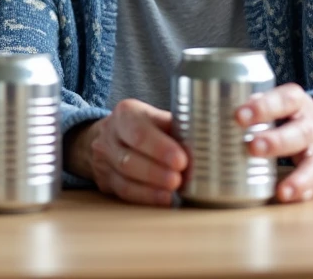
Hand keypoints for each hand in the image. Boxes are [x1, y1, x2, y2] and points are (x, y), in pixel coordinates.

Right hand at [67, 99, 187, 206]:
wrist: (112, 135)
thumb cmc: (146, 126)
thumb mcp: (159, 118)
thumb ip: (179, 129)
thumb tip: (207, 145)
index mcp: (127, 113)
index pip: (140, 132)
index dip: (160, 148)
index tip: (181, 161)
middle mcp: (110, 135)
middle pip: (129, 159)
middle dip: (156, 172)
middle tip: (178, 180)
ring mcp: (104, 159)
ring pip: (124, 178)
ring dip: (151, 188)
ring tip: (172, 192)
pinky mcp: (105, 179)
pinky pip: (123, 192)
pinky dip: (145, 197)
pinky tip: (163, 199)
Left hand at [235, 83, 312, 203]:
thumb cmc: (289, 114)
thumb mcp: (276, 101)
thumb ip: (252, 105)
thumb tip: (216, 113)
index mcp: (298, 102)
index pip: (285, 100)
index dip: (263, 107)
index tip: (239, 116)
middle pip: (300, 132)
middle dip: (277, 141)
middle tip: (253, 147)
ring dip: (297, 177)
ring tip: (281, 190)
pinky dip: (304, 191)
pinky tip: (289, 197)